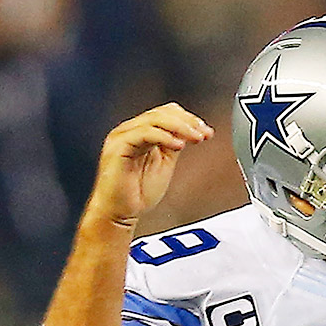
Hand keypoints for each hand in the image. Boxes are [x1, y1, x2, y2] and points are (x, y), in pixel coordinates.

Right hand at [87, 103, 213, 228]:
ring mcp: (122, 137)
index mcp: (141, 132)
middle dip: (188, 122)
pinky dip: (164, 136)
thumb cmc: (138, 192)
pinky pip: (143, 133)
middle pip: (161, 113)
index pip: (166, 113)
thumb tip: (191, 132)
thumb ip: (173, 145)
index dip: (189, 119)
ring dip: (180, 127)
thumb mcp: (165, 163)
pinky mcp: (118, 147)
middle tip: (204, 134)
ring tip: (196, 138)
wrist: (120, 212)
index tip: (207, 131)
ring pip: (154, 120)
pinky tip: (179, 145)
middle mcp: (130, 130)